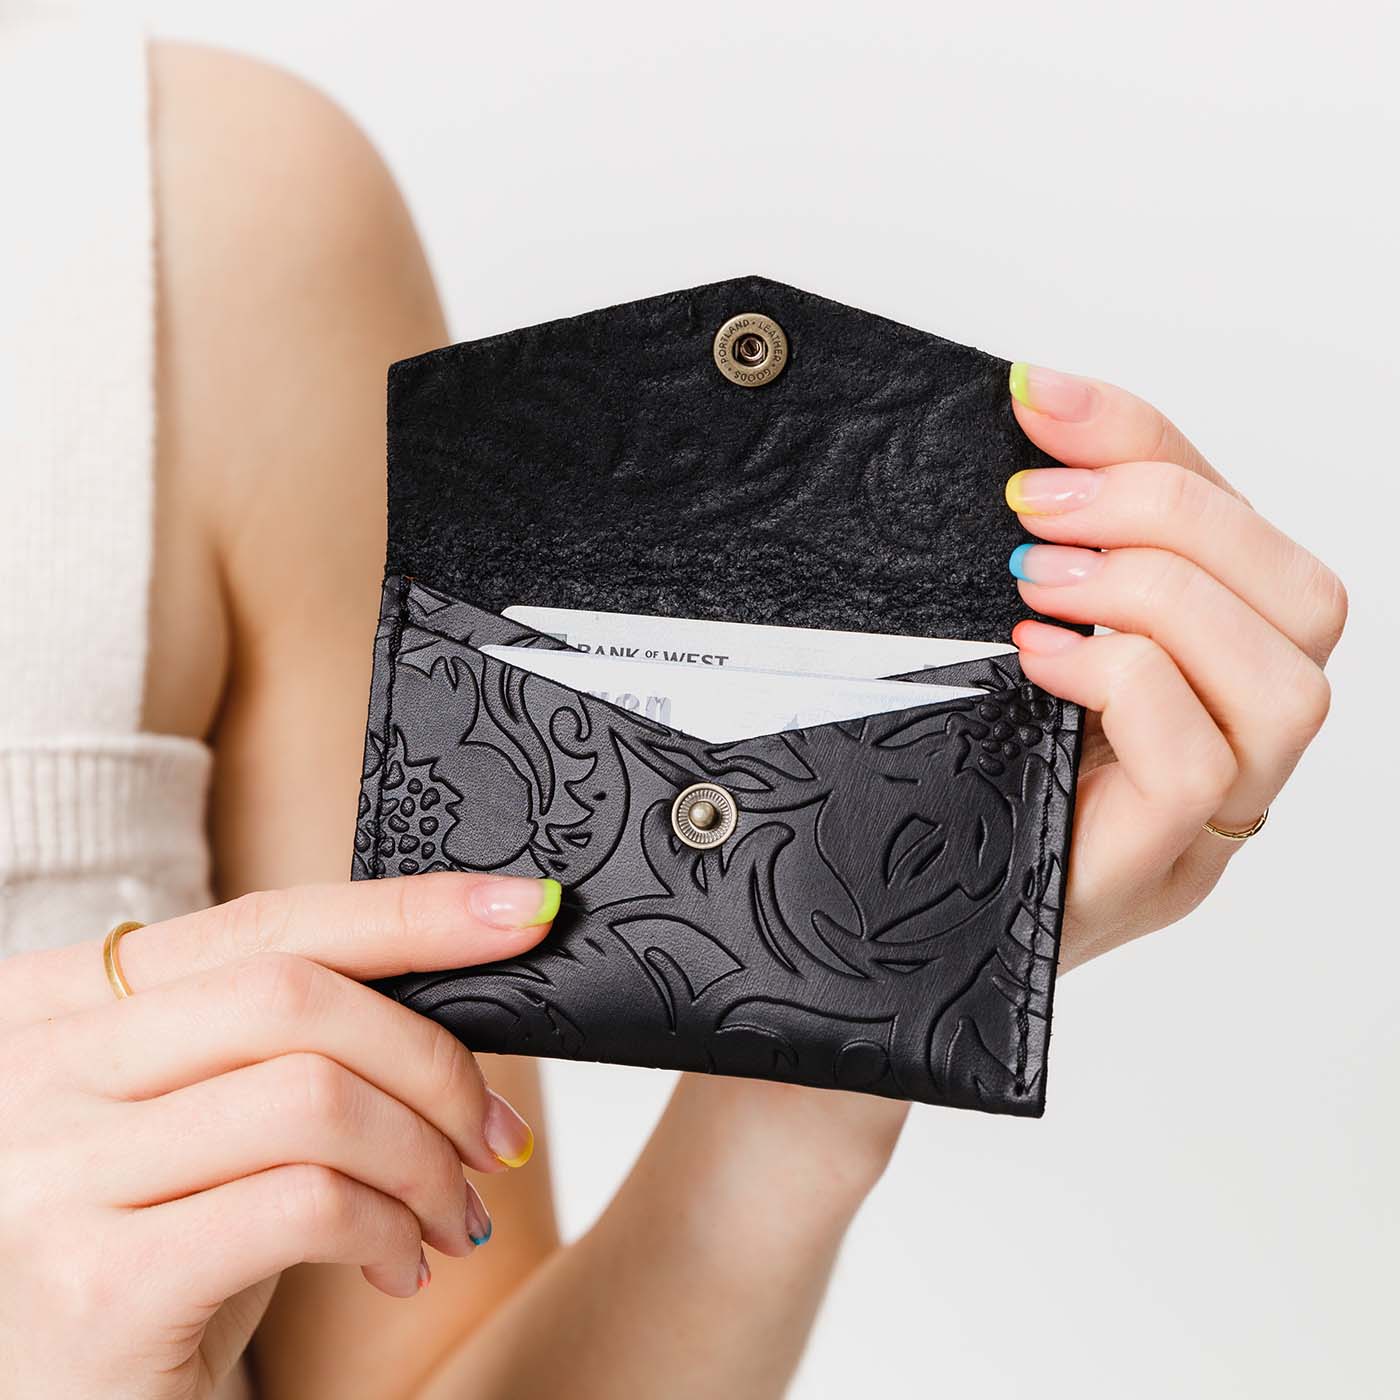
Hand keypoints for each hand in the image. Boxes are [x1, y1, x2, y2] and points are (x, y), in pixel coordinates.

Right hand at [0, 873, 556, 1399]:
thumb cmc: (147, 1260)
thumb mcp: (200, 1126)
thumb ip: (283, 1045)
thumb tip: (453, 985)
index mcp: (60, 1004)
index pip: (264, 922)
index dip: (408, 911)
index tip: (521, 908)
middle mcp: (36, 1070)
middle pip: (295, 997)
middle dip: (432, 1062)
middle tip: (493, 1134)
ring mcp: (50, 1173)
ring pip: (313, 1097)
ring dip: (425, 1159)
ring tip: (453, 1216)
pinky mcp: (96, 1283)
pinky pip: (303, 1204)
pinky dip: (387, 1226)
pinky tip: (398, 1266)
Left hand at [1005, 363, 1345, 968]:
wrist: (899, 924)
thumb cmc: (948, 778)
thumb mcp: (994, 644)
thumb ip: (1040, 559)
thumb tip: (1023, 431)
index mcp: (1204, 667)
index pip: (1237, 529)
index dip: (1148, 440)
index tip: (1037, 395)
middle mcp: (1233, 740)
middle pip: (1304, 596)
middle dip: (1171, 513)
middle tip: (1039, 508)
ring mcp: (1210, 818)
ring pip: (1286, 683)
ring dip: (1158, 595)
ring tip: (1040, 581)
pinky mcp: (1160, 869)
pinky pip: (1201, 761)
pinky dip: (1125, 681)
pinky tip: (1037, 660)